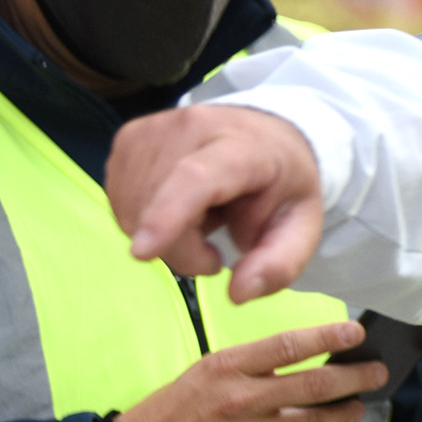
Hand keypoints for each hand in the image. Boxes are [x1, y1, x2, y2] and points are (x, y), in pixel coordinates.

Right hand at [108, 106, 323, 302]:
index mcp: (244, 146)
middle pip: (158, 207)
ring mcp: (152, 130)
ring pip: (132, 210)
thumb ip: (279, 264)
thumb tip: (239, 294)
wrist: (264, 136)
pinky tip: (177, 207)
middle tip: (215, 248)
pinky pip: (120, 202)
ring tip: (202, 219)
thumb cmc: (281, 185)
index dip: (166, 216)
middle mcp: (192, 128)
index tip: (143, 252)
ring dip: (163, 236)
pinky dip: (145, 219)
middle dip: (182, 249)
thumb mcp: (300, 227)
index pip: (195, 178)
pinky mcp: (127, 139)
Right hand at [115, 320, 388, 421]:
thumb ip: (253, 367)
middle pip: (313, 386)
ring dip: (345, 414)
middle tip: (377, 373)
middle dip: (354, 379)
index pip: (288, 346)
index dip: (328, 337)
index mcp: (227, 367)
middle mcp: (241, 399)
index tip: (356, 332)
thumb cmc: (176, 409)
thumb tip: (306, 360)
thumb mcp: (207, 372)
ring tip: (359, 406)